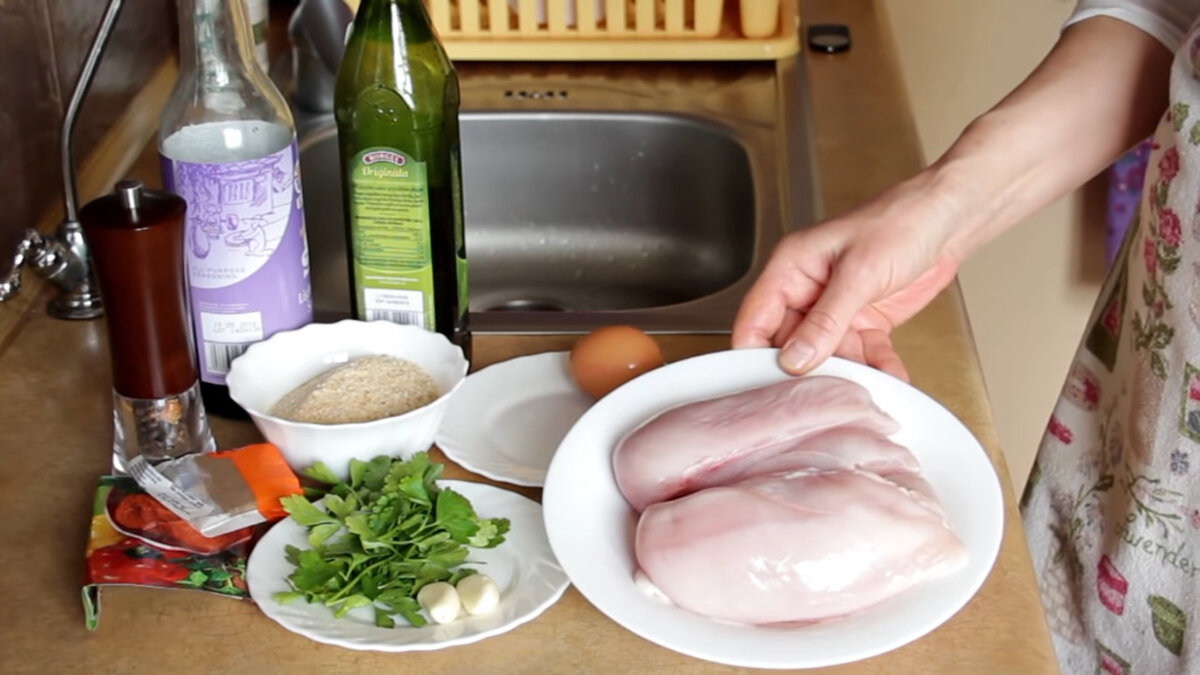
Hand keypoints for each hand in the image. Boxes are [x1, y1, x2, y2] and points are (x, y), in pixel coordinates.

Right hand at [732, 175, 962, 380]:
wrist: (949, 220)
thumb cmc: (902, 221)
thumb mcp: (860, 272)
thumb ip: (826, 320)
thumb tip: (796, 357)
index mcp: (790, 268)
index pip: (755, 319)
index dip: (754, 354)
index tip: (767, 384)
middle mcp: (807, 290)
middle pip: (789, 345)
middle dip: (809, 370)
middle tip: (824, 392)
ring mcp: (834, 309)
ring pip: (828, 356)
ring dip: (850, 372)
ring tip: (867, 384)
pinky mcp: (863, 321)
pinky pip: (862, 354)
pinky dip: (878, 367)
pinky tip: (891, 374)